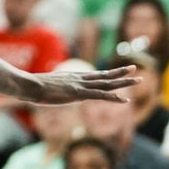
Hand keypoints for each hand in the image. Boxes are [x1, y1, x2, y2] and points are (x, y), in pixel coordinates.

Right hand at [24, 65, 138, 104]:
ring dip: (124, 82)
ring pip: (107, 84)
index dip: (108, 73)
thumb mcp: (47, 85)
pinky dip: (114, 98)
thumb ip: (53, 86)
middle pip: (104, 76)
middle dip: (121, 73)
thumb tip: (48, 88)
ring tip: (138, 80)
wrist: (30, 85)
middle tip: (135, 68)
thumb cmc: (34, 86)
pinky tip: (125, 100)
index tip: (119, 71)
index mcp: (73, 77)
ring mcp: (80, 86)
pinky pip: (100, 96)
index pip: (95, 75)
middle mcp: (80, 79)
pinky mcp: (79, 94)